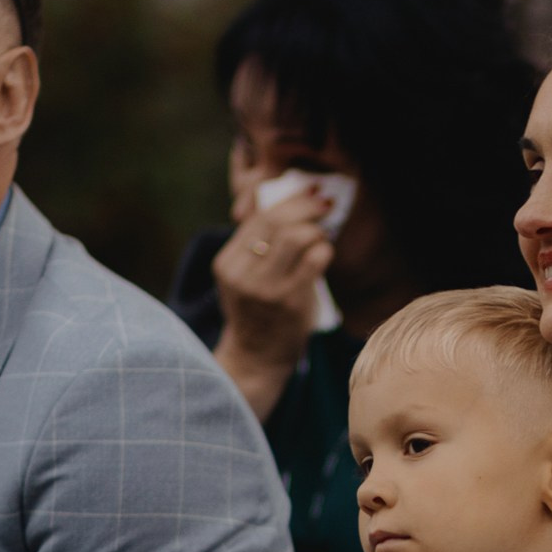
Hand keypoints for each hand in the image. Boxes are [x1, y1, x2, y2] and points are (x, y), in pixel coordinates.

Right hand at [210, 182, 334, 416]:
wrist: (257, 358)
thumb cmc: (258, 313)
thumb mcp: (244, 277)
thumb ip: (257, 244)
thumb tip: (284, 201)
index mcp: (226, 263)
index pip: (257, 217)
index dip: (288, 200)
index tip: (309, 192)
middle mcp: (240, 273)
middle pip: (276, 221)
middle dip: (306, 206)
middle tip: (325, 203)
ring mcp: (264, 288)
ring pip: (295, 236)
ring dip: (316, 229)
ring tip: (322, 234)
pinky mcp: (289, 301)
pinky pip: (314, 260)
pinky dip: (324, 250)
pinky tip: (325, 254)